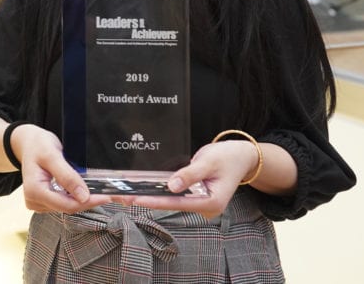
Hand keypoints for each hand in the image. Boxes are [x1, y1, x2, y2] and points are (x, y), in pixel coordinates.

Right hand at [11, 124, 111, 213]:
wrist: (27, 143)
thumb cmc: (38, 145)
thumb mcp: (52, 155)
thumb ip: (66, 175)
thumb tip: (83, 196)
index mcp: (34, 191)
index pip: (67, 205)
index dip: (89, 202)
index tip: (108, 195)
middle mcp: (36, 201)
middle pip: (70, 207)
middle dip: (93, 201)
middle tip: (118, 196)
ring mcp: (41, 203)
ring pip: (71, 206)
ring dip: (89, 200)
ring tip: (111, 193)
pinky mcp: (47, 201)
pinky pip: (67, 202)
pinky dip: (82, 197)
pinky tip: (95, 192)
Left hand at [127, 140, 259, 217]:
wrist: (241, 156)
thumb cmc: (228, 157)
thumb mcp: (209, 162)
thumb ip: (190, 174)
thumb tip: (171, 186)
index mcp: (212, 202)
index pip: (177, 202)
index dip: (155, 200)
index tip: (136, 199)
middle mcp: (205, 207)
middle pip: (171, 204)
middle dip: (148, 199)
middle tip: (122, 197)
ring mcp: (199, 203)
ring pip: (170, 200)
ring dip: (150, 196)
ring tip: (126, 194)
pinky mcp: (194, 197)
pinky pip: (174, 195)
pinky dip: (159, 191)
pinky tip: (142, 188)